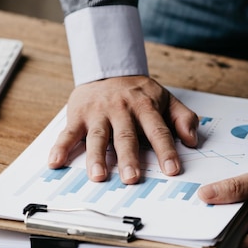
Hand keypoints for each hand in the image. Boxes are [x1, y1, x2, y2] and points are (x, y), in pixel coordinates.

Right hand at [48, 76, 198, 183]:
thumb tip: (193, 140)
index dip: (165, 150)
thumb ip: (183, 118)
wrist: (107, 69)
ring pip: (97, 137)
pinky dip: (60, 147)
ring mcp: (98, 113)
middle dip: (128, 158)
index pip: (157, 131)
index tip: (172, 170)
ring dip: (96, 157)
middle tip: (132, 178)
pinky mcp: (78, 116)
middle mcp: (121, 110)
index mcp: (145, 106)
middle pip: (125, 136)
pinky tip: (54, 162)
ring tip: (98, 177)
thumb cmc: (139, 93)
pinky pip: (68, 133)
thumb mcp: (165, 99)